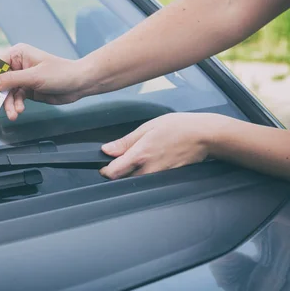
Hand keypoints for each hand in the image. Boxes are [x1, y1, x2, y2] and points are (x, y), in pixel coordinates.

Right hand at [0, 43, 84, 120]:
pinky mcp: (27, 90)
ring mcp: (22, 78)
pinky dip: (15, 106)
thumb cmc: (60, 73)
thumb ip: (11, 80)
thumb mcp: (34, 77)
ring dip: (9, 104)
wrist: (79, 84)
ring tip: (13, 114)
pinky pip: (15, 98)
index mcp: (18, 54)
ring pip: (7, 93)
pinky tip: (19, 111)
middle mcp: (17, 65)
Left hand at [99, 112, 220, 178]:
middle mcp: (148, 170)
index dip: (105, 170)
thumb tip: (106, 150)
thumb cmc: (177, 127)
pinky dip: (145, 175)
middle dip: (118, 172)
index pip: (113, 173)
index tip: (104, 165)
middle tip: (122, 159)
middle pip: (123, 180)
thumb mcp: (147, 128)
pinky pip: (149, 181)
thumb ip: (125, 142)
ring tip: (140, 159)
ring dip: (131, 174)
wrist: (204, 136)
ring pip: (136, 182)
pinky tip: (152, 162)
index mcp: (140, 155)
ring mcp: (158, 177)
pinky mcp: (167, 179)